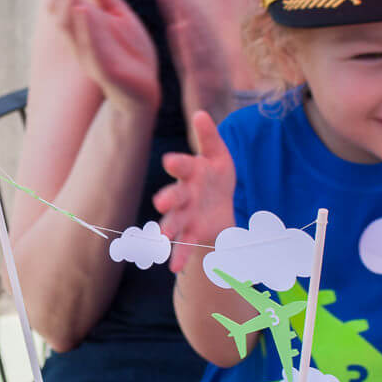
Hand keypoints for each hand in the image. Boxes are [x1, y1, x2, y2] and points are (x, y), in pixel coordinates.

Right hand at [46, 0, 159, 112]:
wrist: (146, 89)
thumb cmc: (130, 51)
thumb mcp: (116, 12)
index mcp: (78, 28)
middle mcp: (77, 41)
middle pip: (55, 8)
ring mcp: (87, 56)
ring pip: (67, 25)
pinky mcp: (104, 70)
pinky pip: (89, 47)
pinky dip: (85, 26)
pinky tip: (84, 7)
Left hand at [152, 0, 234, 125]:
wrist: (220, 129)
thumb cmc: (206, 97)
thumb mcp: (193, 68)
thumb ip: (184, 45)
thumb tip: (175, 20)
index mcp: (205, 51)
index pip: (191, 20)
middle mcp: (212, 55)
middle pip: (197, 23)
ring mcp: (212, 70)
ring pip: (199, 37)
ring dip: (186, 14)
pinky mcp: (208, 86)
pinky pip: (198, 61)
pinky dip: (189, 43)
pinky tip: (179, 27)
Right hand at [154, 110, 236, 271]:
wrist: (221, 203)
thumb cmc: (216, 174)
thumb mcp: (218, 155)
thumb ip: (209, 137)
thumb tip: (200, 114)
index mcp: (190, 172)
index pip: (181, 165)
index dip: (177, 163)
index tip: (170, 161)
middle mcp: (183, 194)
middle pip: (173, 196)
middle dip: (167, 199)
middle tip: (160, 202)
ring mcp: (185, 215)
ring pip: (173, 222)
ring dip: (167, 230)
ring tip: (162, 238)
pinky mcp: (192, 233)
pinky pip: (185, 244)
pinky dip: (179, 255)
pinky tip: (173, 267)